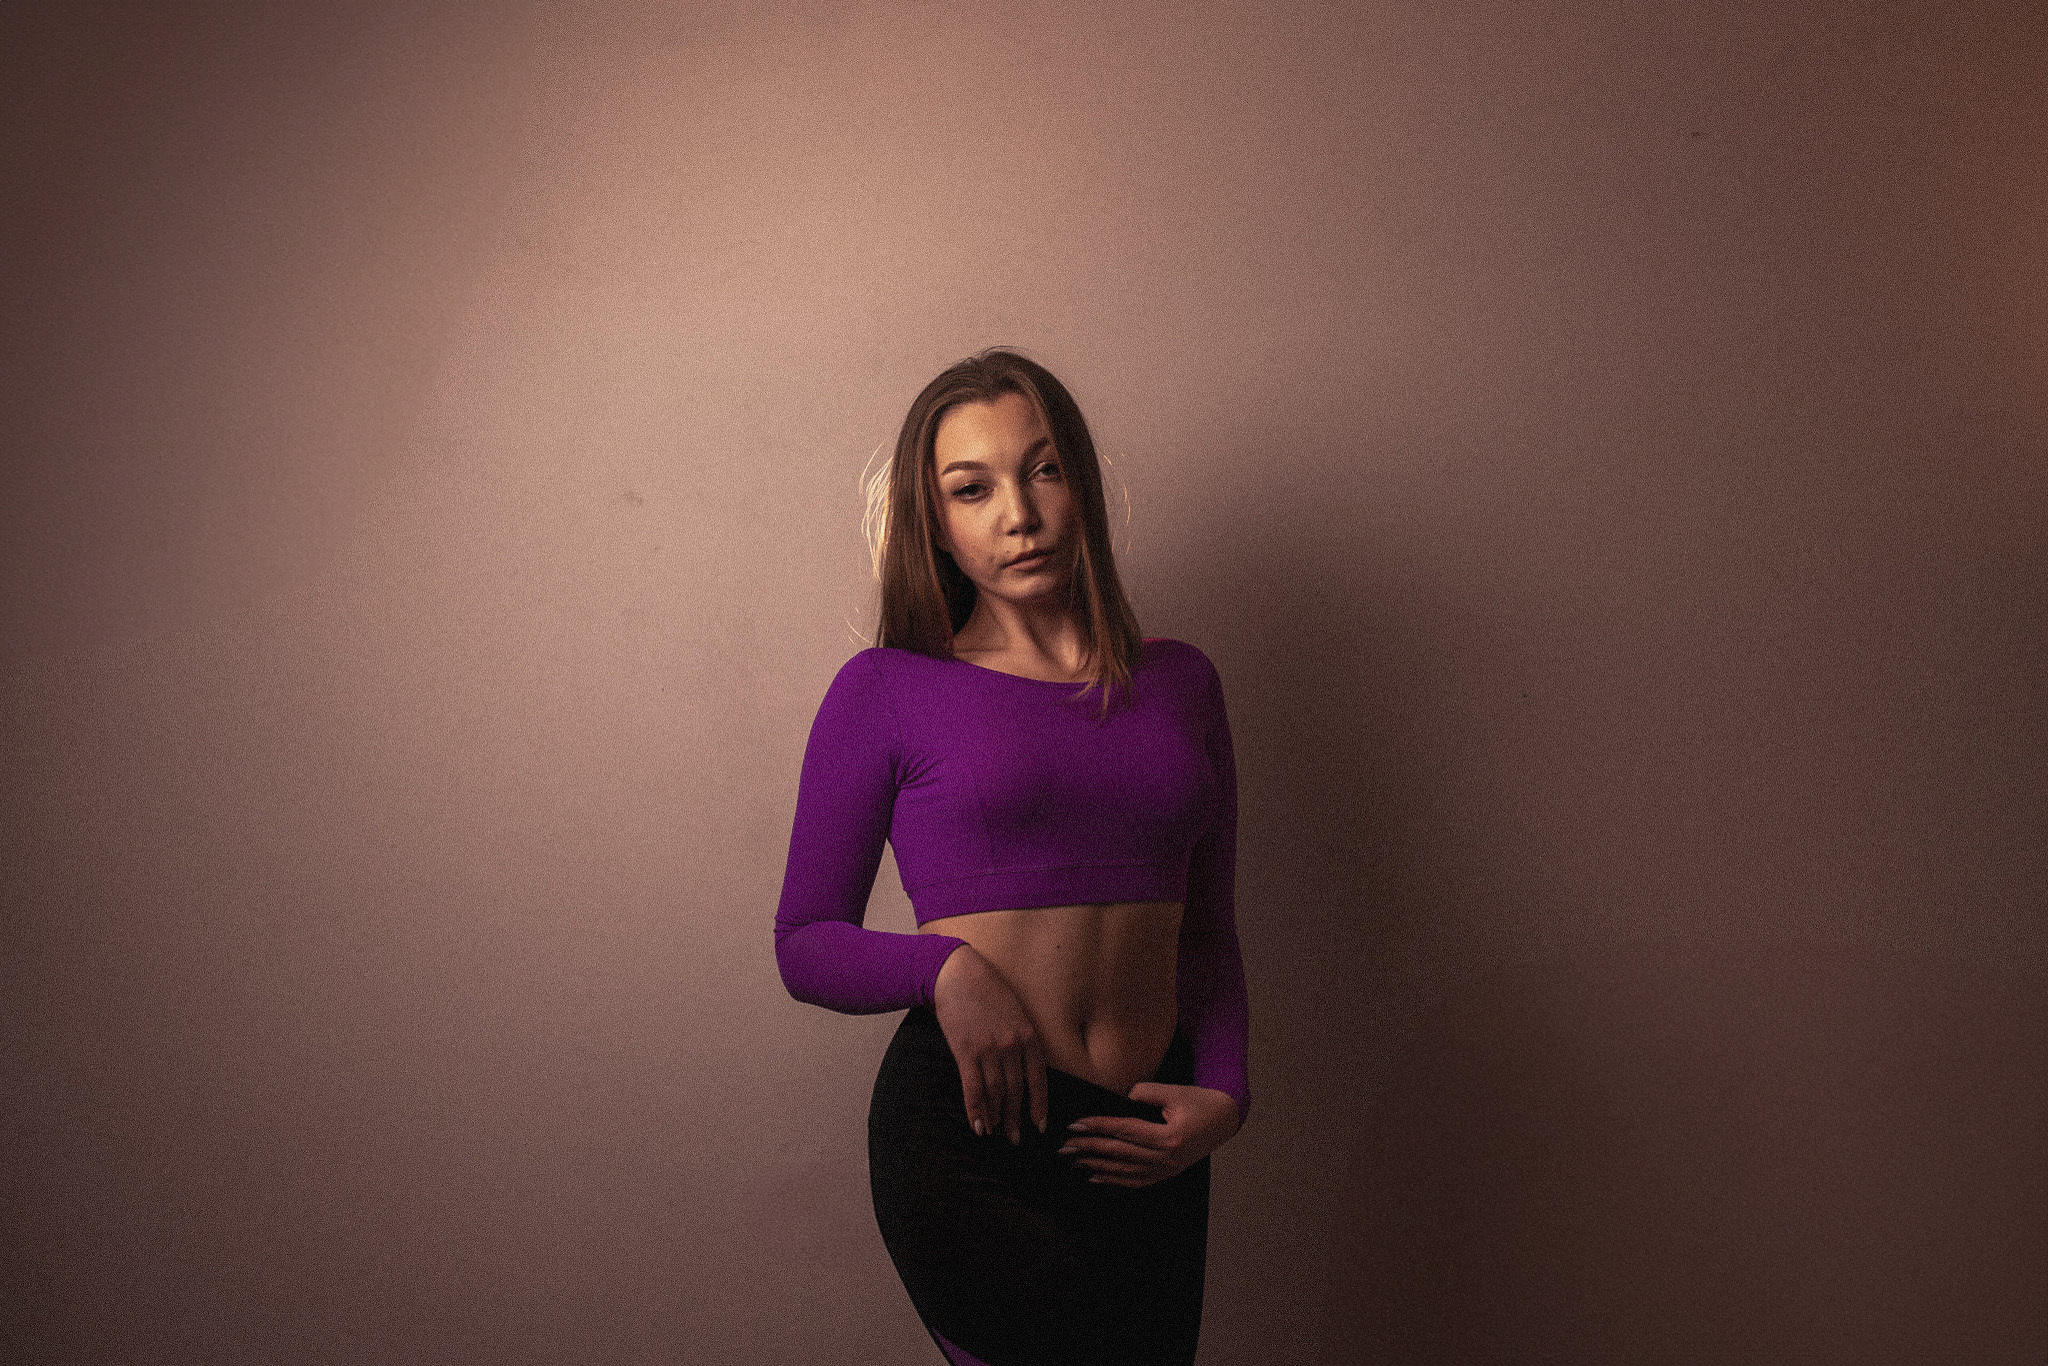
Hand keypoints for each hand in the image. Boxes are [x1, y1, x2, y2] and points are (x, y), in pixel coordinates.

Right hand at [931, 944, 1048, 1144]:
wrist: (956, 973)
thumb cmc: (987, 990)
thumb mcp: (1015, 1011)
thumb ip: (1022, 1038)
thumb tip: (1023, 1068)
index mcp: (1028, 1035)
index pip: (1039, 1079)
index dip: (1039, 1105)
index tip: (1040, 1125)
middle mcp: (1012, 1045)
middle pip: (1016, 1090)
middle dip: (1016, 1118)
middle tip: (1016, 1138)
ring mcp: (989, 1050)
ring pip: (995, 1093)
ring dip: (996, 1117)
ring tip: (996, 1134)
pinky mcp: (966, 1051)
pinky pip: (973, 1088)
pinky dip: (976, 1110)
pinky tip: (978, 1126)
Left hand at [1058, 1083, 1240, 1186]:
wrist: (1225, 1120)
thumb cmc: (1201, 1102)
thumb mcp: (1175, 1091)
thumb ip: (1146, 1093)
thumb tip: (1122, 1097)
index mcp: (1169, 1137)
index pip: (1124, 1131)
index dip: (1098, 1126)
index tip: (1075, 1124)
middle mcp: (1166, 1158)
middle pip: (1119, 1153)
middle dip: (1089, 1148)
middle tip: (1064, 1146)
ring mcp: (1166, 1170)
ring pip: (1124, 1171)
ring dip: (1096, 1165)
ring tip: (1073, 1160)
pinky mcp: (1166, 1174)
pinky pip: (1135, 1181)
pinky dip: (1113, 1179)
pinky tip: (1095, 1176)